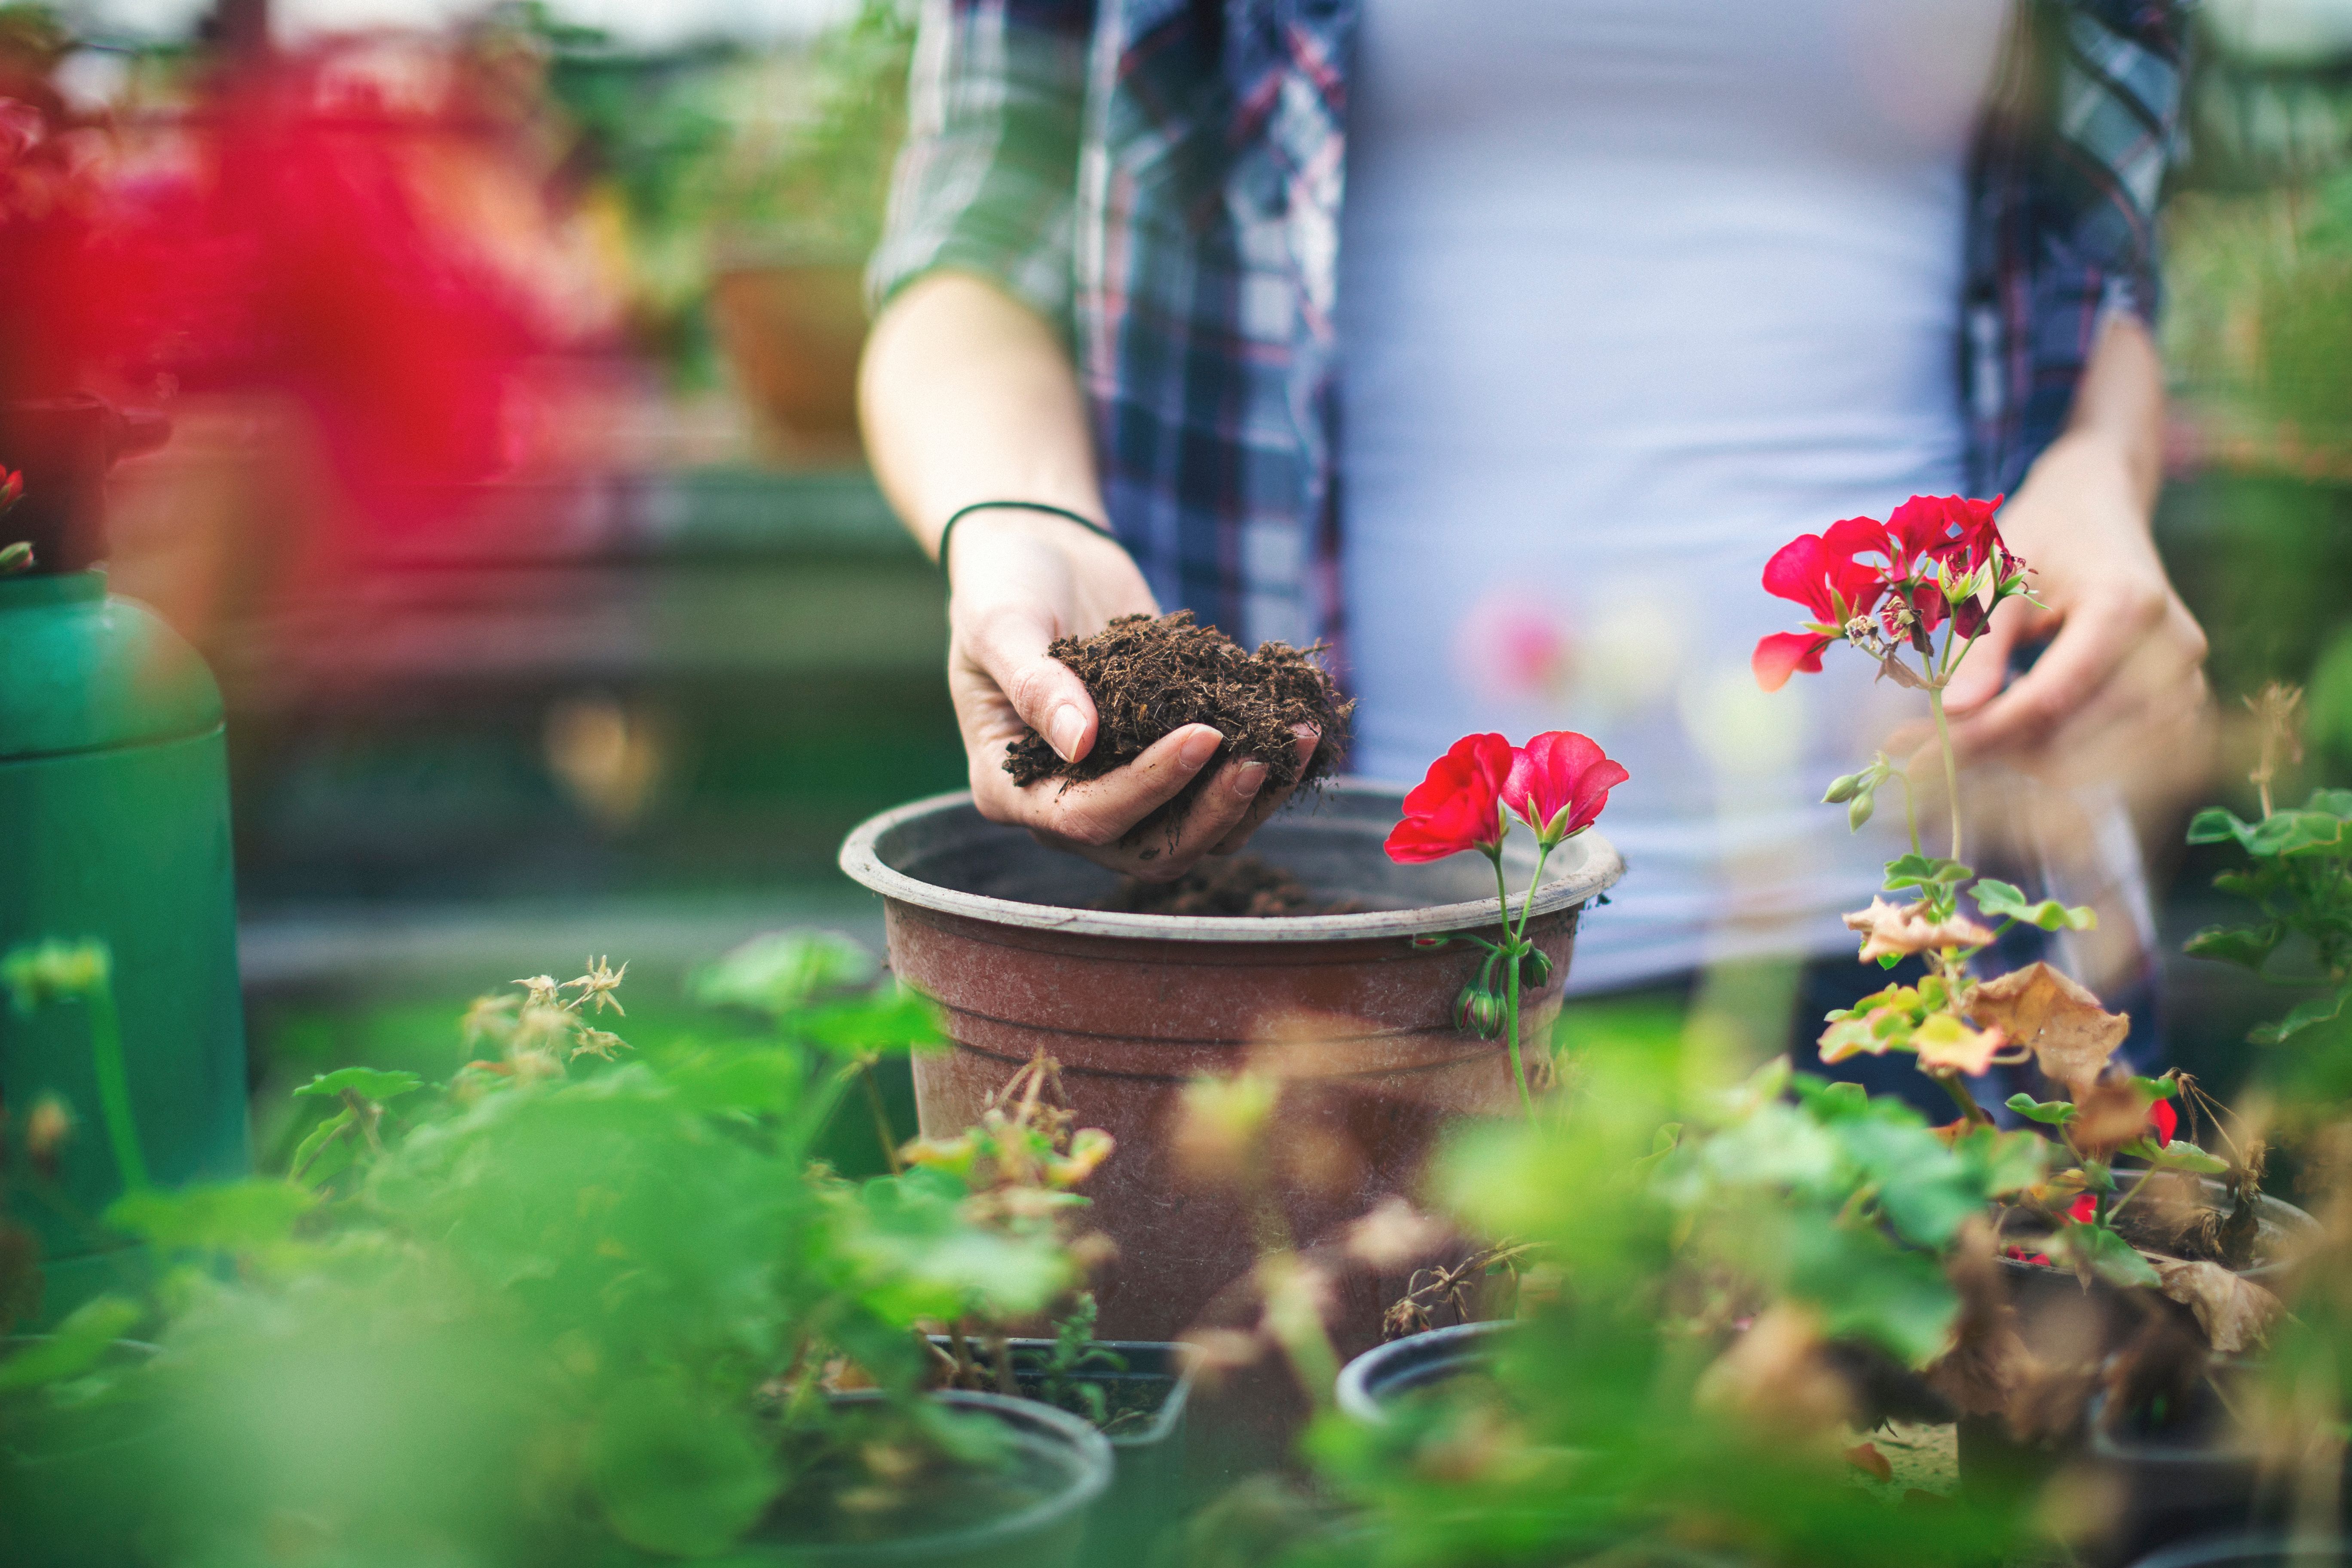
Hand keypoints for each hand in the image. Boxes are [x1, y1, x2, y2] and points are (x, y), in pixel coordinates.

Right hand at [948, 508, 1319, 879]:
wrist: (1043, 554)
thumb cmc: (1004, 584)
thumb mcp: (1001, 624)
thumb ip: (1033, 683)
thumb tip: (1080, 744)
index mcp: (1010, 788)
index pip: (1083, 819)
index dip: (1148, 787)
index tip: (1203, 735)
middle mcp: (1066, 807)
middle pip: (1150, 849)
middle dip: (1212, 811)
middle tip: (1259, 756)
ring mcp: (1122, 791)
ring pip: (1198, 834)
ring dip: (1252, 798)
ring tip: (1298, 739)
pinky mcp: (1167, 764)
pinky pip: (1221, 793)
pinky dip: (1265, 772)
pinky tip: (1303, 731)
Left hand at [1940, 432, 2211, 798]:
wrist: (2100, 510)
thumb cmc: (2045, 535)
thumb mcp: (1998, 576)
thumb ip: (1980, 647)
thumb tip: (1953, 713)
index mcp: (2126, 605)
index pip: (2050, 698)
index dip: (1983, 734)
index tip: (1920, 757)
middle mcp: (2171, 648)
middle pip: (2074, 740)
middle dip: (1998, 752)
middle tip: (1935, 746)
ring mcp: (2187, 679)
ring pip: (2097, 763)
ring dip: (2030, 761)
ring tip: (1979, 731)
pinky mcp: (2185, 702)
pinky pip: (2125, 761)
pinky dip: (2068, 760)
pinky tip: (2026, 734)